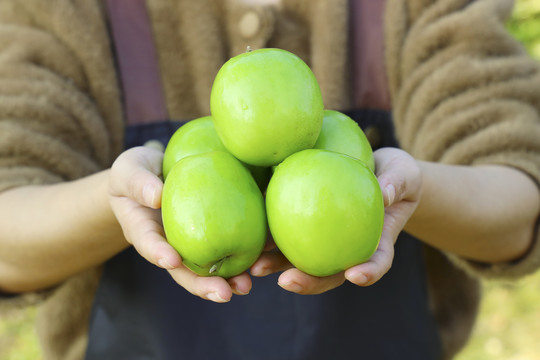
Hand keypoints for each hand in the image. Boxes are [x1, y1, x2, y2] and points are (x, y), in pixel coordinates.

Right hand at [108, 146, 251, 302]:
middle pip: (182, 270)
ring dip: (227, 280)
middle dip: (202, 285)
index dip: (158, 253)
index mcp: (143, 230)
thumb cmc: (136, 172)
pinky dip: (243, 254)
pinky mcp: (210, 233)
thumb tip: (155, 196)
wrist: (154, 173)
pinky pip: (227, 244)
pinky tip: (261, 257)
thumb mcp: (129, 170)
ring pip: (207, 266)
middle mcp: (167, 244)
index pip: (148, 244)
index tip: (172, 260)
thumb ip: (138, 182)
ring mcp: (189, 242)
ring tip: (245, 287)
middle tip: (223, 294)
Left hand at [251, 147, 422, 293]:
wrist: (378, 169)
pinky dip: (269, 238)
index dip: (368, 271)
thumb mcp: (403, 174)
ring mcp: (324, 240)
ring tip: (255, 268)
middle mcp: (347, 247)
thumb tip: (384, 192)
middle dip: (308, 282)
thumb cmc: (395, 175)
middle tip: (288, 282)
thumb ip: (396, 183)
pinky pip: (286, 231)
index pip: (376, 261)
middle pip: (330, 272)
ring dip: (278, 267)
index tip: (355, 275)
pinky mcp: (304, 222)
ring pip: (301, 259)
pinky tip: (250, 236)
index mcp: (376, 241)